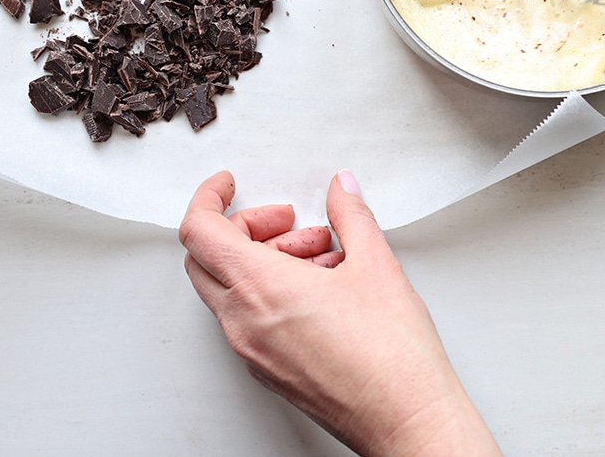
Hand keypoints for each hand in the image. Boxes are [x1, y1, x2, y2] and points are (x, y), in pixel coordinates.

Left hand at [179, 170, 500, 456]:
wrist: (406, 420)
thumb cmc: (392, 357)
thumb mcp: (376, 264)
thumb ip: (350, 215)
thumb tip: (341, 190)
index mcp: (260, 288)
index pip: (199, 231)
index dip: (208, 197)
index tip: (228, 185)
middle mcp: (244, 323)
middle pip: (206, 258)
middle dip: (243, 228)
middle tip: (288, 222)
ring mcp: (252, 352)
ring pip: (228, 290)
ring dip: (263, 260)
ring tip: (323, 257)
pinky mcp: (268, 371)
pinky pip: (247, 320)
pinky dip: (269, 293)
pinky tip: (322, 289)